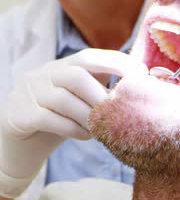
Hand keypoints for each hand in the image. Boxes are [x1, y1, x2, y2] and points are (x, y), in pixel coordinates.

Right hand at [0, 49, 146, 197]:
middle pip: (76, 75)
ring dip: (89, 116)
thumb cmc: (59, 118)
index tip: (140, 74)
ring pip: (63, 99)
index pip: (89, 57)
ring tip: (102, 129)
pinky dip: (72, 128)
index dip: (116, 62)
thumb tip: (138, 85)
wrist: (21, 143)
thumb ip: (100, 87)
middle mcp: (44, 74)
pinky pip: (48, 119)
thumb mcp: (80, 98)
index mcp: (62, 66)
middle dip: (101, 95)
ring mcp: (29, 93)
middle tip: (118, 112)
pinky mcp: (19, 114)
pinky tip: (85, 135)